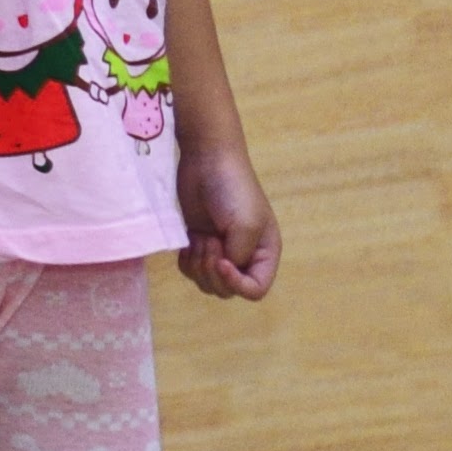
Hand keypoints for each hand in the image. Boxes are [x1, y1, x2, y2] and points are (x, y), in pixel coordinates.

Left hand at [177, 142, 281, 301]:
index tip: (222, 260)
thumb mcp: (246, 226)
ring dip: (199, 266)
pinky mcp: (198, 242)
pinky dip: (186, 262)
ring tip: (200, 239)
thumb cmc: (233, 190)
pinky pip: (191, 270)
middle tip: (209, 242)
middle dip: (213, 271)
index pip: (256, 290)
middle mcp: (244, 256)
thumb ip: (240, 256)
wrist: (206, 160)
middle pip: (228, 290)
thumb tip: (224, 269)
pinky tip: (188, 243)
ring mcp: (219, 250)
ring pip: (207, 283)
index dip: (237, 283)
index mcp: (264, 254)